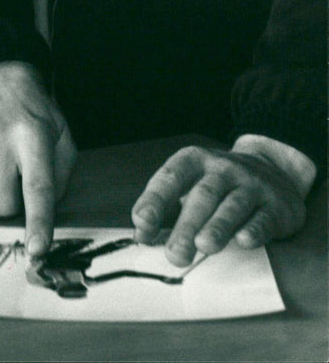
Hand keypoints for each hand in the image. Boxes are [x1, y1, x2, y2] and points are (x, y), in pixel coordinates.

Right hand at [0, 61, 76, 257]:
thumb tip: (41, 217)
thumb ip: (60, 178)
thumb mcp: (61, 138)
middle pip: (1, 206)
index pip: (37, 187)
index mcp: (33, 136)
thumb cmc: (34, 118)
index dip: (38, 222)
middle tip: (14, 182)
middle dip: (10, 205)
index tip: (37, 249)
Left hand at [131, 145, 306, 266]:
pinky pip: (263, 218)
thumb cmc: (220, 186)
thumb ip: (166, 210)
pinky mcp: (275, 205)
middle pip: (202, 196)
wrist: (274, 171)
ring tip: (204, 247)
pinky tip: (244, 241)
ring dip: (218, 226)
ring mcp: (251, 185)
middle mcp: (222, 169)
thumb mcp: (191, 186)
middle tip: (174, 254)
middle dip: (186, 225)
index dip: (155, 199)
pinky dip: (254, 229)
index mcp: (194, 161)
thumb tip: (141, 236)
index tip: (142, 222)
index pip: (171, 177)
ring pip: (232, 205)